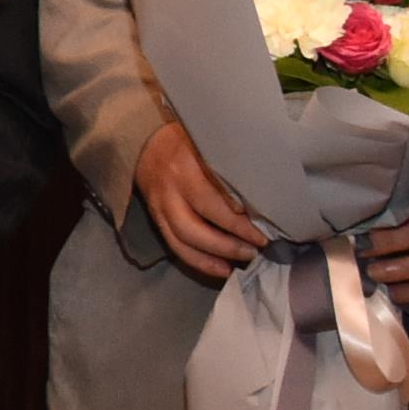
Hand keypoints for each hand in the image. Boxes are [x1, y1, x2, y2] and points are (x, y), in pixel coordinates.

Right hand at [135, 120, 268, 281]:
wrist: (145, 145)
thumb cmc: (188, 141)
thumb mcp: (208, 140)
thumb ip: (229, 161)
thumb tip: (263, 190)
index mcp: (187, 162)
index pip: (214, 191)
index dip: (237, 211)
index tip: (263, 220)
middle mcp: (172, 186)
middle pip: (200, 219)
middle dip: (232, 236)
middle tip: (260, 244)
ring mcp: (161, 205)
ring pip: (186, 237)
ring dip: (217, 253)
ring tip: (245, 257)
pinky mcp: (157, 219)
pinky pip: (176, 246)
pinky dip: (199, 262)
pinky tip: (222, 269)